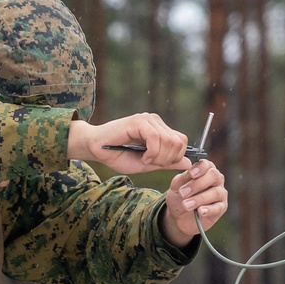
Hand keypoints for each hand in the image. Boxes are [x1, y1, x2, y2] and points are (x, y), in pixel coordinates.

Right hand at [67, 113, 190, 173]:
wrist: (96, 148)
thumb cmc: (118, 156)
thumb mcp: (147, 164)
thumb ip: (166, 163)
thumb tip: (188, 164)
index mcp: (160, 130)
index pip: (182, 141)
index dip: (175, 157)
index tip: (158, 164)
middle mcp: (156, 122)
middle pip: (178, 142)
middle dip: (168, 159)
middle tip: (151, 163)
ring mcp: (148, 119)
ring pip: (169, 141)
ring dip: (159, 156)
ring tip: (145, 159)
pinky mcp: (139, 121)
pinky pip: (155, 138)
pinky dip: (152, 152)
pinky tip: (143, 156)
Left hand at [160, 160, 227, 247]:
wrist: (179, 216)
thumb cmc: (179, 196)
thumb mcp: (176, 186)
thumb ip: (182, 178)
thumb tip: (189, 172)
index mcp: (205, 170)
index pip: (206, 164)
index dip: (199, 168)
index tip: (191, 174)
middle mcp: (216, 179)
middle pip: (213, 176)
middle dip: (197, 184)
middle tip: (183, 193)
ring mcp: (220, 193)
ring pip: (215, 193)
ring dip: (199, 199)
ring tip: (186, 205)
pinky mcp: (221, 208)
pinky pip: (218, 208)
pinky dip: (209, 210)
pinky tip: (200, 211)